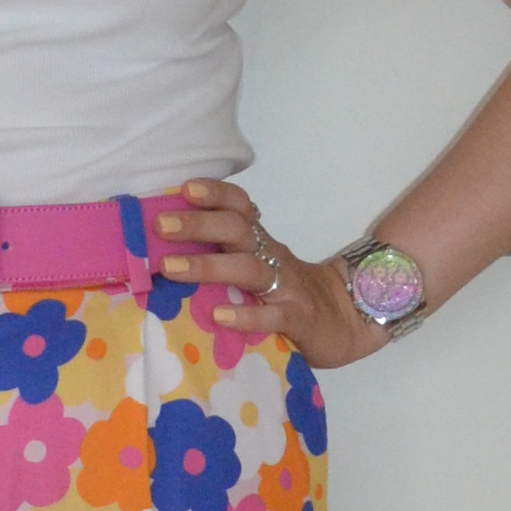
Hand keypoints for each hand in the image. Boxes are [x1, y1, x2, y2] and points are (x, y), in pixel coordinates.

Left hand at [145, 181, 378, 369]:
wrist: (350, 322)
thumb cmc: (290, 297)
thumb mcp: (261, 271)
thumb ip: (226, 261)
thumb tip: (164, 256)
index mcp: (263, 244)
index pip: (241, 209)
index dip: (216, 195)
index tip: (184, 188)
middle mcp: (274, 259)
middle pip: (238, 231)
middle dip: (198, 224)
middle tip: (160, 225)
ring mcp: (287, 289)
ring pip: (249, 269)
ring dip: (208, 266)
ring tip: (171, 267)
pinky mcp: (299, 320)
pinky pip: (272, 315)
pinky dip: (246, 314)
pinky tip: (218, 315)